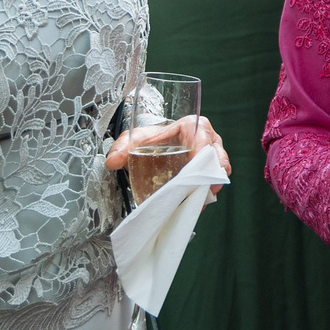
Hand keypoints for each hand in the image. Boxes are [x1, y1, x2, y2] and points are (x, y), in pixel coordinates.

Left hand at [107, 117, 231, 197]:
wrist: (156, 147)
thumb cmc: (151, 140)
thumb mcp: (135, 139)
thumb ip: (122, 148)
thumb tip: (112, 161)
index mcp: (191, 125)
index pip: (202, 134)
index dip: (202, 148)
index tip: (195, 163)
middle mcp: (207, 139)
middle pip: (216, 154)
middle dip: (213, 171)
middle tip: (206, 187)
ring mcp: (211, 156)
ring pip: (218, 170)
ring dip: (211, 185)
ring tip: (200, 200)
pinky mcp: (209, 172)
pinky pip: (214, 182)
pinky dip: (206, 193)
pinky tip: (196, 203)